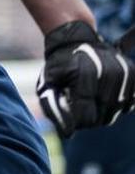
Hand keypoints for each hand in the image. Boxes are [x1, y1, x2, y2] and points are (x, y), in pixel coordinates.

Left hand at [37, 20, 134, 136]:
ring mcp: (123, 74)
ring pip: (116, 112)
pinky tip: (102, 96)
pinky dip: (116, 105)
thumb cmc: (58, 65)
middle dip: (88, 119)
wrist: (75, 39)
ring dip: (102, 113)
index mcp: (84, 76)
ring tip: (89, 101)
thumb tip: (66, 134)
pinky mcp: (133, 75)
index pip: (86, 117)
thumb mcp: (47, 84)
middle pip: (103, 117)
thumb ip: (53, 108)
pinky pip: (128, 104)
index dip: (76, 123)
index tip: (69, 118)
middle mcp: (108, 74)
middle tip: (77, 108)